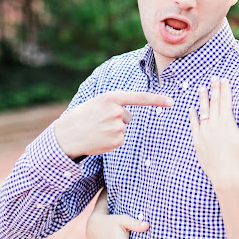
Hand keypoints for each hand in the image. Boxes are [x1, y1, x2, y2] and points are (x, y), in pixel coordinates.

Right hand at [55, 91, 173, 159]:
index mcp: (111, 98)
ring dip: (112, 129)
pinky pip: (120, 138)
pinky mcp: (117, 141)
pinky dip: (111, 139)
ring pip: (123, 128)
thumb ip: (114, 104)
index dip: (157, 99)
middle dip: (116, 119)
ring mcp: (117, 127)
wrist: (66, 135)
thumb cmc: (81, 117)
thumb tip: (129, 115)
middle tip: (98, 121)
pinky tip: (99, 138)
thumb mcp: (97, 103)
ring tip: (96, 130)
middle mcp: (116, 111)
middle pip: (128, 116)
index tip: (172, 102)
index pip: (139, 98)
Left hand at [189, 76, 238, 188]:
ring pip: (203, 111)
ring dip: (203, 99)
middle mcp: (214, 124)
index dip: (225, 89)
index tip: (224, 80)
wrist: (225, 176)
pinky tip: (191, 109)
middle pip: (214, 103)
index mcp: (227, 122)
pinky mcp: (198, 141)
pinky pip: (194, 125)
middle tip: (213, 78)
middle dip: (214, 89)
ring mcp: (204, 132)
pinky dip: (192, 116)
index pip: (225, 101)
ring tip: (202, 88)